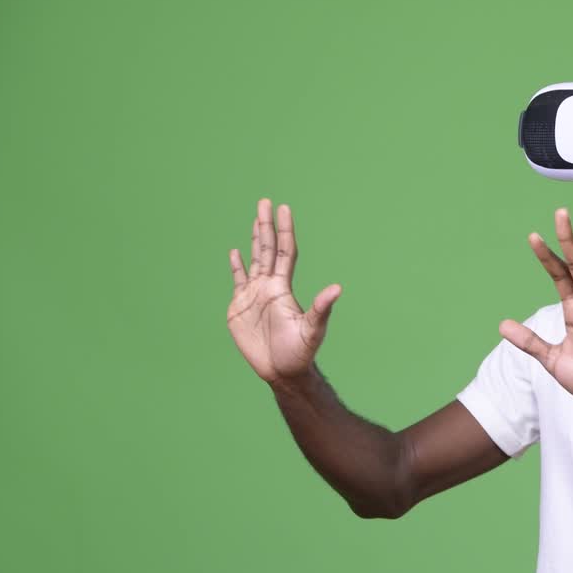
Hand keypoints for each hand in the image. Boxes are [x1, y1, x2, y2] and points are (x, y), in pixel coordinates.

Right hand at [227, 198, 341, 386]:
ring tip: (254, 217)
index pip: (284, 251)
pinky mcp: (239, 307)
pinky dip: (236, 266)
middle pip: (267, 248)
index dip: (284, 230)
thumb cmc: (300, 353)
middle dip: (266, 225)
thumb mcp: (313, 330)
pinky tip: (235, 252)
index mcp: (284, 288)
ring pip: (254, 260)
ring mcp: (254, 295)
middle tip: (265, 201)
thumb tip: (337, 288)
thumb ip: (321, 308)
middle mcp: (269, 287)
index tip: (284, 209)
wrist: (281, 371)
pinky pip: (238, 281)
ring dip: (253, 239)